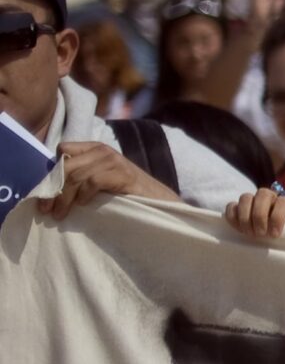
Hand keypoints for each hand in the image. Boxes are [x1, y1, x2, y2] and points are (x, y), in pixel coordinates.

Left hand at [35, 141, 178, 216]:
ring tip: (60, 214)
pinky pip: (92, 181)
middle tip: (47, 210)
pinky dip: (84, 195)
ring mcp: (114, 160)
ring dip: (64, 198)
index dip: (53, 172)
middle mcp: (104, 150)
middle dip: (53, 189)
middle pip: (66, 165)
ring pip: (76, 175)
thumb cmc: (127, 195)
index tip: (46, 194)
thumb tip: (50, 189)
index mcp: (96, 149)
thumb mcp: (100, 181)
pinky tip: (85, 205)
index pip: (63, 150)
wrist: (160, 203)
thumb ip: (81, 177)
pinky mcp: (123, 173)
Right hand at [224, 189, 284, 240]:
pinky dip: (232, 217)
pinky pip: (231, 205)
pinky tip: (239, 229)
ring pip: (245, 197)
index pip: (283, 202)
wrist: (280, 236)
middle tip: (260, 234)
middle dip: (259, 216)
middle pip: (263, 194)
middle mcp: (271, 197)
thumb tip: (282, 235)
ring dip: (245, 217)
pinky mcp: (239, 207)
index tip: (274, 234)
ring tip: (248, 233)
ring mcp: (254, 200)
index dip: (277, 218)